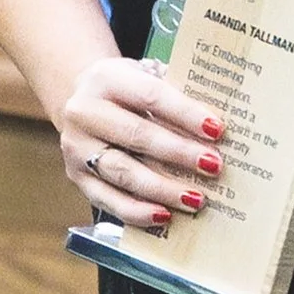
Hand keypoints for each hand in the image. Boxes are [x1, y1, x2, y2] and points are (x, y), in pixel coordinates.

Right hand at [58, 55, 223, 232]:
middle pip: (136, 136)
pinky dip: (137, 211)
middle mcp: (84, 112)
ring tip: (196, 198)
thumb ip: (175, 96)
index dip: (185, 114)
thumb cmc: (126, 91)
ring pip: (122, 172)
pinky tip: (164, 216)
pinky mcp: (76, 177)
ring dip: (163, 188)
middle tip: (214, 166)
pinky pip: (108, 200)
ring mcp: (77, 147)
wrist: (80, 99)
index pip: (150, 96)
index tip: (217, 130)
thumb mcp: (146, 77)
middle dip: (179, 153)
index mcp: (106, 78)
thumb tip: (217, 128)